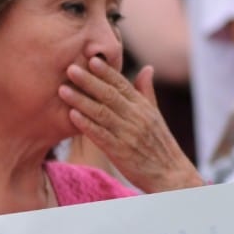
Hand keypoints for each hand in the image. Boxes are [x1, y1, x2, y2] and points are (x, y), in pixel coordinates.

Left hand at [59, 57, 202, 192]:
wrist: (170, 174)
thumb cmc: (160, 144)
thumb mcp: (155, 115)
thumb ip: (146, 92)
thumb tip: (147, 68)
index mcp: (143, 107)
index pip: (122, 85)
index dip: (106, 72)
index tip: (91, 58)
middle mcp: (136, 117)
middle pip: (109, 95)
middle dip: (89, 81)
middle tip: (70, 68)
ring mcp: (127, 134)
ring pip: (101, 113)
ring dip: (81, 100)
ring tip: (63, 90)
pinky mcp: (120, 152)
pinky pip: (100, 135)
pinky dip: (86, 124)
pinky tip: (72, 115)